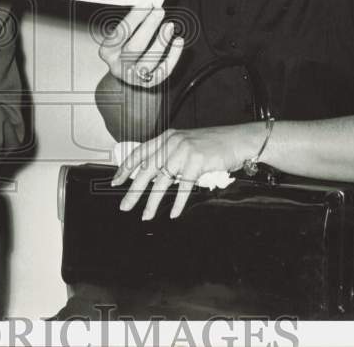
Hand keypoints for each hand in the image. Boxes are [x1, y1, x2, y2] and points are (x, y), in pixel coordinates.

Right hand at [98, 4, 184, 87]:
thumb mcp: (122, 37)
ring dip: (160, 42)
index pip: (120, 33)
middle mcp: (117, 66)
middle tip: (159, 11)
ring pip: (149, 61)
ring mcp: (133, 77)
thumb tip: (149, 5)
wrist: (125, 76)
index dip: (134, 17)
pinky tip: (178, 41)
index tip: (146, 3)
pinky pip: (163, 71)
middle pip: (134, 47)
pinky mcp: (148, 84)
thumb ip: (133, 24)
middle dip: (148, 27)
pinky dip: (173, 56)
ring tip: (169, 26)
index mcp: (107, 51)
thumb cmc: (125, 49)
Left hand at [109, 124, 261, 220]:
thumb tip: (150, 173)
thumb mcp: (185, 143)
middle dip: (133, 190)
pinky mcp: (197, 162)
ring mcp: (184, 151)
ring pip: (162, 181)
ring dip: (152, 202)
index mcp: (166, 137)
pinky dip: (178, 203)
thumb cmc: (212, 145)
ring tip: (145, 215)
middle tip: (125, 206)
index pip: (139, 153)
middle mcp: (172, 142)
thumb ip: (168, 154)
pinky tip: (172, 213)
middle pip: (146, 170)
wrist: (238, 140)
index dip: (126, 168)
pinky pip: (184, 187)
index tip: (116, 182)